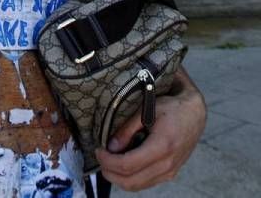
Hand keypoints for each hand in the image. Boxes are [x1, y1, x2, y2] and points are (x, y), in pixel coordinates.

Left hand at [96, 69, 205, 190]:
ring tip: (108, 161)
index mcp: (162, 146)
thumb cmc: (171, 107)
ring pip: (138, 186)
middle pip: (131, 181)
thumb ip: (128, 128)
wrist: (194, 114)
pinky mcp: (170, 173)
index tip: (98, 149)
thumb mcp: (147, 110)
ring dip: (118, 178)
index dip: (108, 161)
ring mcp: (170, 172)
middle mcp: (168, 164)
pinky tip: (122, 164)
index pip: (128, 165)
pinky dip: (130, 178)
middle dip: (110, 172)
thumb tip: (111, 147)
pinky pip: (146, 182)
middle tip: (100, 157)